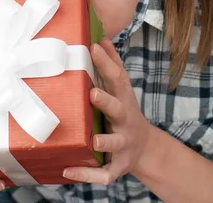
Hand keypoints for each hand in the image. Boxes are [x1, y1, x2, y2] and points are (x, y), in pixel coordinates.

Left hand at [63, 37, 153, 185]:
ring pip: (114, 143)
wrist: (144, 149)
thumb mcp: (121, 88)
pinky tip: (68, 170)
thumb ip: (112, 64)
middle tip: (92, 94)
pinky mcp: (117, 166)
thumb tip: (102, 38)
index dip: (106, 63)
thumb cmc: (124, 111)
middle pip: (118, 109)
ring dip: (104, 141)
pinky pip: (103, 173)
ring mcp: (123, 145)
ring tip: (92, 140)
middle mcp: (125, 121)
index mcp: (123, 99)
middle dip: (106, 102)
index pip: (117, 79)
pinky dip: (87, 174)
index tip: (93, 47)